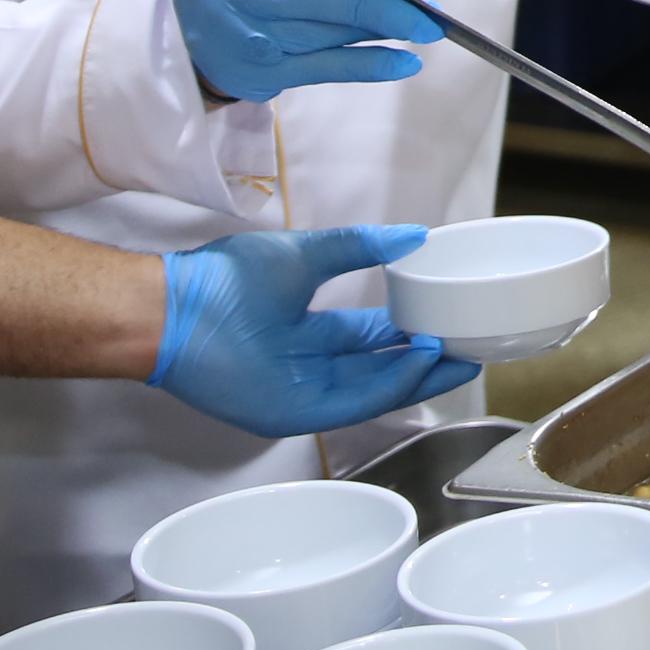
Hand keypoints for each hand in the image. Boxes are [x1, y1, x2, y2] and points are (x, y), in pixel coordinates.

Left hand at [150, 224, 476, 435]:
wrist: (178, 310)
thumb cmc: (226, 280)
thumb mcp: (307, 254)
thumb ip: (360, 247)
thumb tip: (413, 236)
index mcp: (309, 329)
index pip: (373, 336)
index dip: (412, 331)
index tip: (449, 319)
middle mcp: (311, 364)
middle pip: (382, 368)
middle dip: (427, 361)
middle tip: (471, 346)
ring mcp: (304, 391)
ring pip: (375, 388)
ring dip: (419, 376)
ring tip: (461, 357)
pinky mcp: (295, 413)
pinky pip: (353, 401)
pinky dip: (390, 385)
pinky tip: (421, 364)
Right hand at [173, 0, 446, 99]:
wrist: (168, 24)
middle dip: (394, 8)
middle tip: (435, 16)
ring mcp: (261, 36)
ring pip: (340, 34)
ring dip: (387, 33)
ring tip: (424, 29)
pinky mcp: (265, 73)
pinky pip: (331, 69)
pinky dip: (373, 65)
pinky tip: (406, 62)